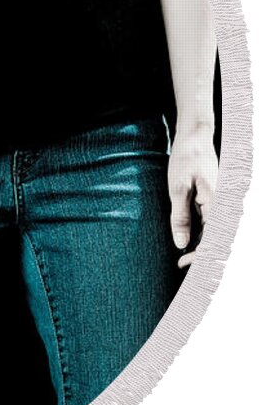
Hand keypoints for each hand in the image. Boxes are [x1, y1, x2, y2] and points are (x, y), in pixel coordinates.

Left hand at [168, 125, 217, 267]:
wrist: (196, 139)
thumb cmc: (186, 160)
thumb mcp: (177, 188)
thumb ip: (180, 217)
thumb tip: (181, 244)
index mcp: (219, 204)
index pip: (214, 239)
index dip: (199, 255)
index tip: (182, 263)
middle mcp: (226, 205)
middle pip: (218, 239)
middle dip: (202, 255)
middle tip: (182, 265)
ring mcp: (223, 203)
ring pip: (216, 232)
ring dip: (203, 246)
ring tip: (186, 259)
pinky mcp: (217, 200)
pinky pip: (213, 222)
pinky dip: (203, 234)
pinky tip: (191, 241)